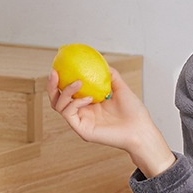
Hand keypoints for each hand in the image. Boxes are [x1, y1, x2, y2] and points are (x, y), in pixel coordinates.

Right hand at [47, 67, 175, 177]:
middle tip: (54, 73)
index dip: (60, 80)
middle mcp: (82, 113)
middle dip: (51, 86)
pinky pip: (69, 114)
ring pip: (59, 106)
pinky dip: (75, 103)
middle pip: (56, 99)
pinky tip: (89, 98)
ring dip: (65, 92)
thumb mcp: (121, 89)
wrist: (141, 129)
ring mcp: (81, 122)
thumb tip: (102, 61)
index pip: (67, 92)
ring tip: (78, 83)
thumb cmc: (134, 112)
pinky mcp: (82, 131)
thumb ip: (111, 76)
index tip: (59, 65)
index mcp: (88, 104)